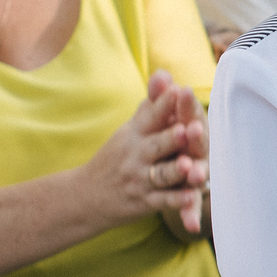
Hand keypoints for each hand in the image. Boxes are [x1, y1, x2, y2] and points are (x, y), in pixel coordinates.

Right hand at [81, 70, 208, 231]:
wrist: (85, 196)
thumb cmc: (116, 156)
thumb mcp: (130, 129)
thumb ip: (152, 104)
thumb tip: (165, 74)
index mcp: (134, 133)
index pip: (150, 116)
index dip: (164, 104)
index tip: (177, 91)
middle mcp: (136, 155)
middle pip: (156, 145)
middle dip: (171, 138)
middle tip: (187, 129)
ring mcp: (140, 179)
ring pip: (161, 174)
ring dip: (175, 171)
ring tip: (188, 165)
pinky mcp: (145, 202)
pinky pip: (163, 201)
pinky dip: (177, 201)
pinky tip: (192, 198)